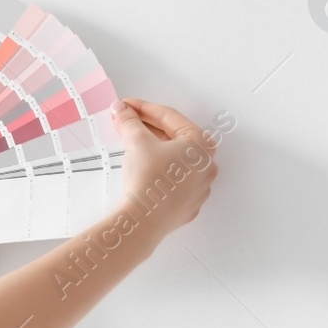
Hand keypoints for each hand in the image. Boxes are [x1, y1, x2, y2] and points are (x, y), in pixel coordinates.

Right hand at [110, 97, 218, 242]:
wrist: (144, 221)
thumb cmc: (150, 180)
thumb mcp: (137, 142)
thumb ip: (129, 121)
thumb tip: (121, 110)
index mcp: (201, 145)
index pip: (169, 117)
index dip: (143, 108)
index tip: (126, 105)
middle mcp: (206, 166)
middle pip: (174, 138)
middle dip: (148, 128)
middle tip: (126, 122)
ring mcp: (198, 188)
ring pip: (174, 160)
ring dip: (154, 149)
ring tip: (132, 144)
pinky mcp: (186, 205)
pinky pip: (172, 181)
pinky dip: (158, 171)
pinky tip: (142, 170)